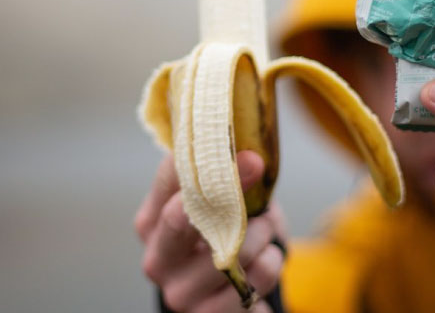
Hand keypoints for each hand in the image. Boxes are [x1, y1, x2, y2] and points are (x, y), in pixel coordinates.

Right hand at [134, 151, 286, 311]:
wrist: (228, 297)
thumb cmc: (223, 239)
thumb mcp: (221, 205)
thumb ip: (226, 178)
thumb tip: (249, 152)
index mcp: (152, 223)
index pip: (170, 179)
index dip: (206, 158)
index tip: (241, 149)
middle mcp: (158, 259)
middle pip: (181, 216)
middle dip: (227, 192)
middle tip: (255, 169)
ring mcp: (181, 294)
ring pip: (230, 250)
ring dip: (262, 232)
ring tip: (265, 229)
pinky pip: (256, 278)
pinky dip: (270, 262)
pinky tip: (265, 260)